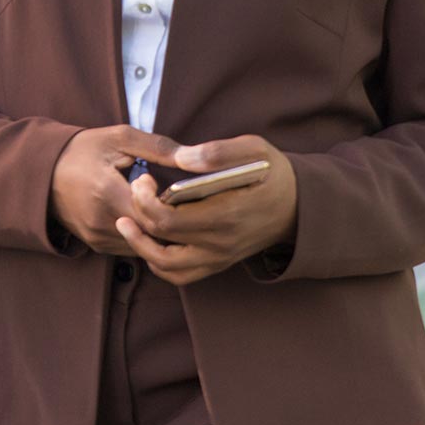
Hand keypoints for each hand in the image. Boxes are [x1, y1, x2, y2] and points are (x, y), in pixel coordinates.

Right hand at [47, 125, 182, 255]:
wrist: (40, 170)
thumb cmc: (82, 149)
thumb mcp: (119, 138)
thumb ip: (158, 147)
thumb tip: (193, 157)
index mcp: (108, 192)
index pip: (157, 213)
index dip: (169, 202)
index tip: (159, 181)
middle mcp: (102, 222)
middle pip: (153, 233)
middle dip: (168, 219)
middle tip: (168, 198)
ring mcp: (97, 237)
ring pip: (143, 244)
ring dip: (155, 230)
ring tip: (157, 207)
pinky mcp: (95, 245)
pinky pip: (129, 247)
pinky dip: (140, 235)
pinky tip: (140, 216)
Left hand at [113, 135, 298, 285]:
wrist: (298, 207)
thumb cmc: (272, 173)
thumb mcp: (254, 149)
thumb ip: (218, 152)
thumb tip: (180, 158)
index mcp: (226, 214)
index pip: (169, 220)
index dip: (145, 201)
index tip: (143, 178)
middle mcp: (220, 243)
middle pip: (161, 242)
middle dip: (137, 216)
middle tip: (133, 190)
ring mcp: (218, 258)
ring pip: (167, 267)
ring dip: (141, 246)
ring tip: (126, 222)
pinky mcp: (217, 264)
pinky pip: (179, 275)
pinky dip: (158, 262)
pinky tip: (149, 239)